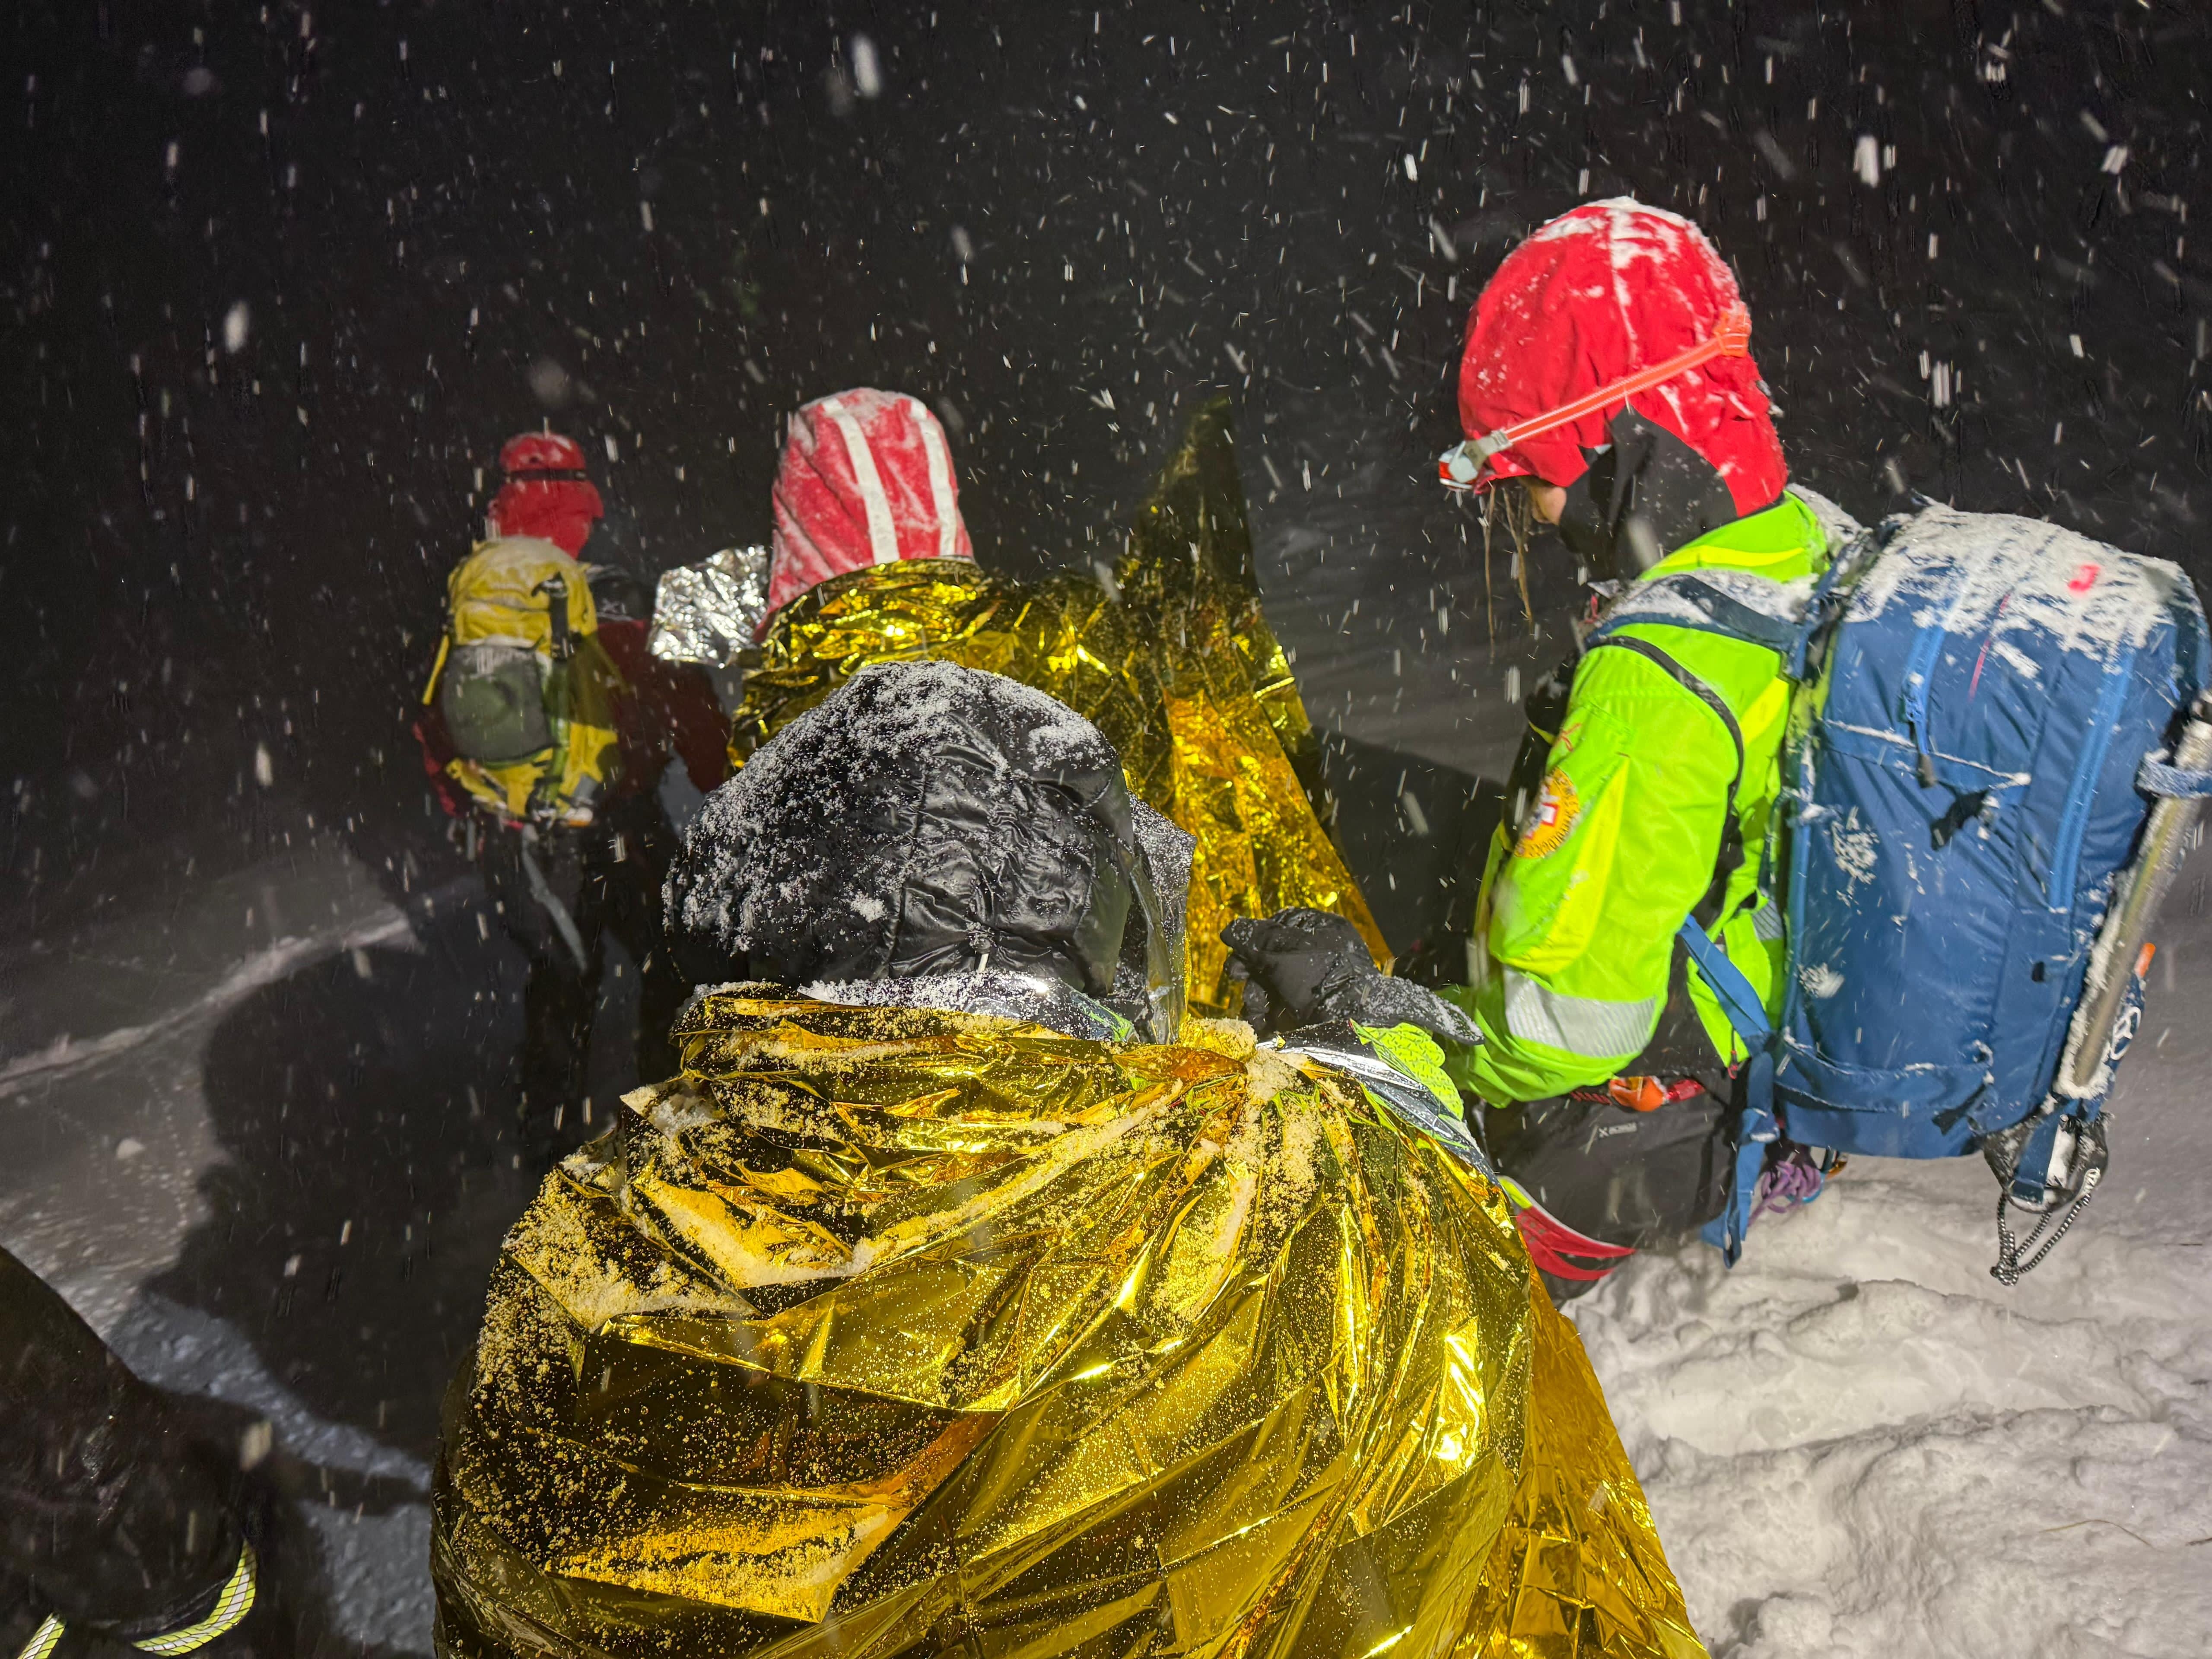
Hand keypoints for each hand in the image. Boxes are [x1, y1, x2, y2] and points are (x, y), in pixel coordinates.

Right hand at [1221, 908, 1371, 1031]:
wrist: (1352, 1026)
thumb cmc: (1320, 980)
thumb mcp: (1282, 952)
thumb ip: (1252, 938)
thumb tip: (1230, 928)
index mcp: (1320, 928)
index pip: (1277, 926)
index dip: (1253, 943)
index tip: (1239, 959)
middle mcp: (1322, 951)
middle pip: (1272, 957)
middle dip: (1252, 975)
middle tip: (1241, 986)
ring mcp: (1320, 980)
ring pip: (1276, 983)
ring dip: (1258, 998)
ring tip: (1256, 1014)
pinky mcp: (1318, 1006)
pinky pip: (1286, 1004)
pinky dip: (1272, 1013)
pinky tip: (1263, 1024)